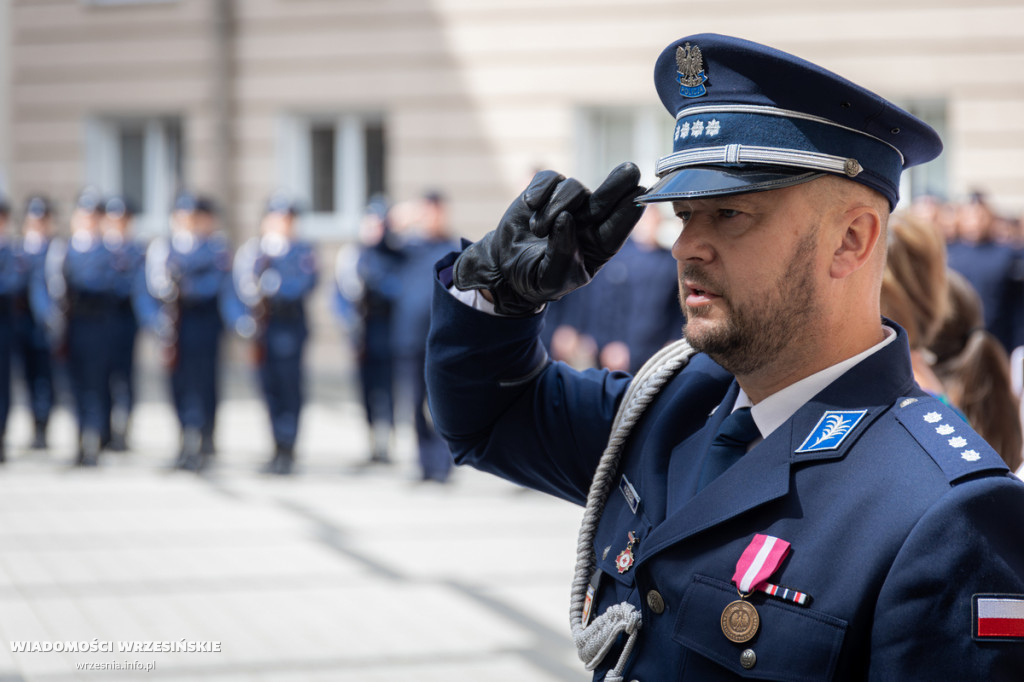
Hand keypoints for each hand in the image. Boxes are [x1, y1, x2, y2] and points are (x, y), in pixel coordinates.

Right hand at [453, 164, 644, 315]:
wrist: (505, 267)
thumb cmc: (535, 278)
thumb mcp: (551, 278)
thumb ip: (561, 253)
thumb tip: (567, 218)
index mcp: (598, 245)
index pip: (619, 227)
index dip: (629, 211)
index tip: (640, 196)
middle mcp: (589, 221)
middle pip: (608, 197)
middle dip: (618, 184)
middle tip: (630, 170)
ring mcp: (569, 203)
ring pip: (574, 188)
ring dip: (555, 207)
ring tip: (538, 231)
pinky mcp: (547, 190)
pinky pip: (549, 178)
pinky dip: (540, 190)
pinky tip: (530, 205)